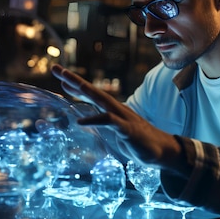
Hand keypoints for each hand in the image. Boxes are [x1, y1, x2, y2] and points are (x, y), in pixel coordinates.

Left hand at [50, 64, 181, 168]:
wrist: (163, 150)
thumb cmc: (138, 141)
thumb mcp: (116, 132)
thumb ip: (104, 126)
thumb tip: (88, 124)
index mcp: (112, 110)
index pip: (91, 94)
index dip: (75, 85)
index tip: (59, 76)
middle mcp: (116, 109)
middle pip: (92, 90)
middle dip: (74, 79)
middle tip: (56, 68)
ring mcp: (123, 117)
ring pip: (101, 99)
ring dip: (83, 90)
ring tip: (66, 83)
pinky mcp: (128, 129)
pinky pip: (109, 122)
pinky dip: (95, 120)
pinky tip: (80, 122)